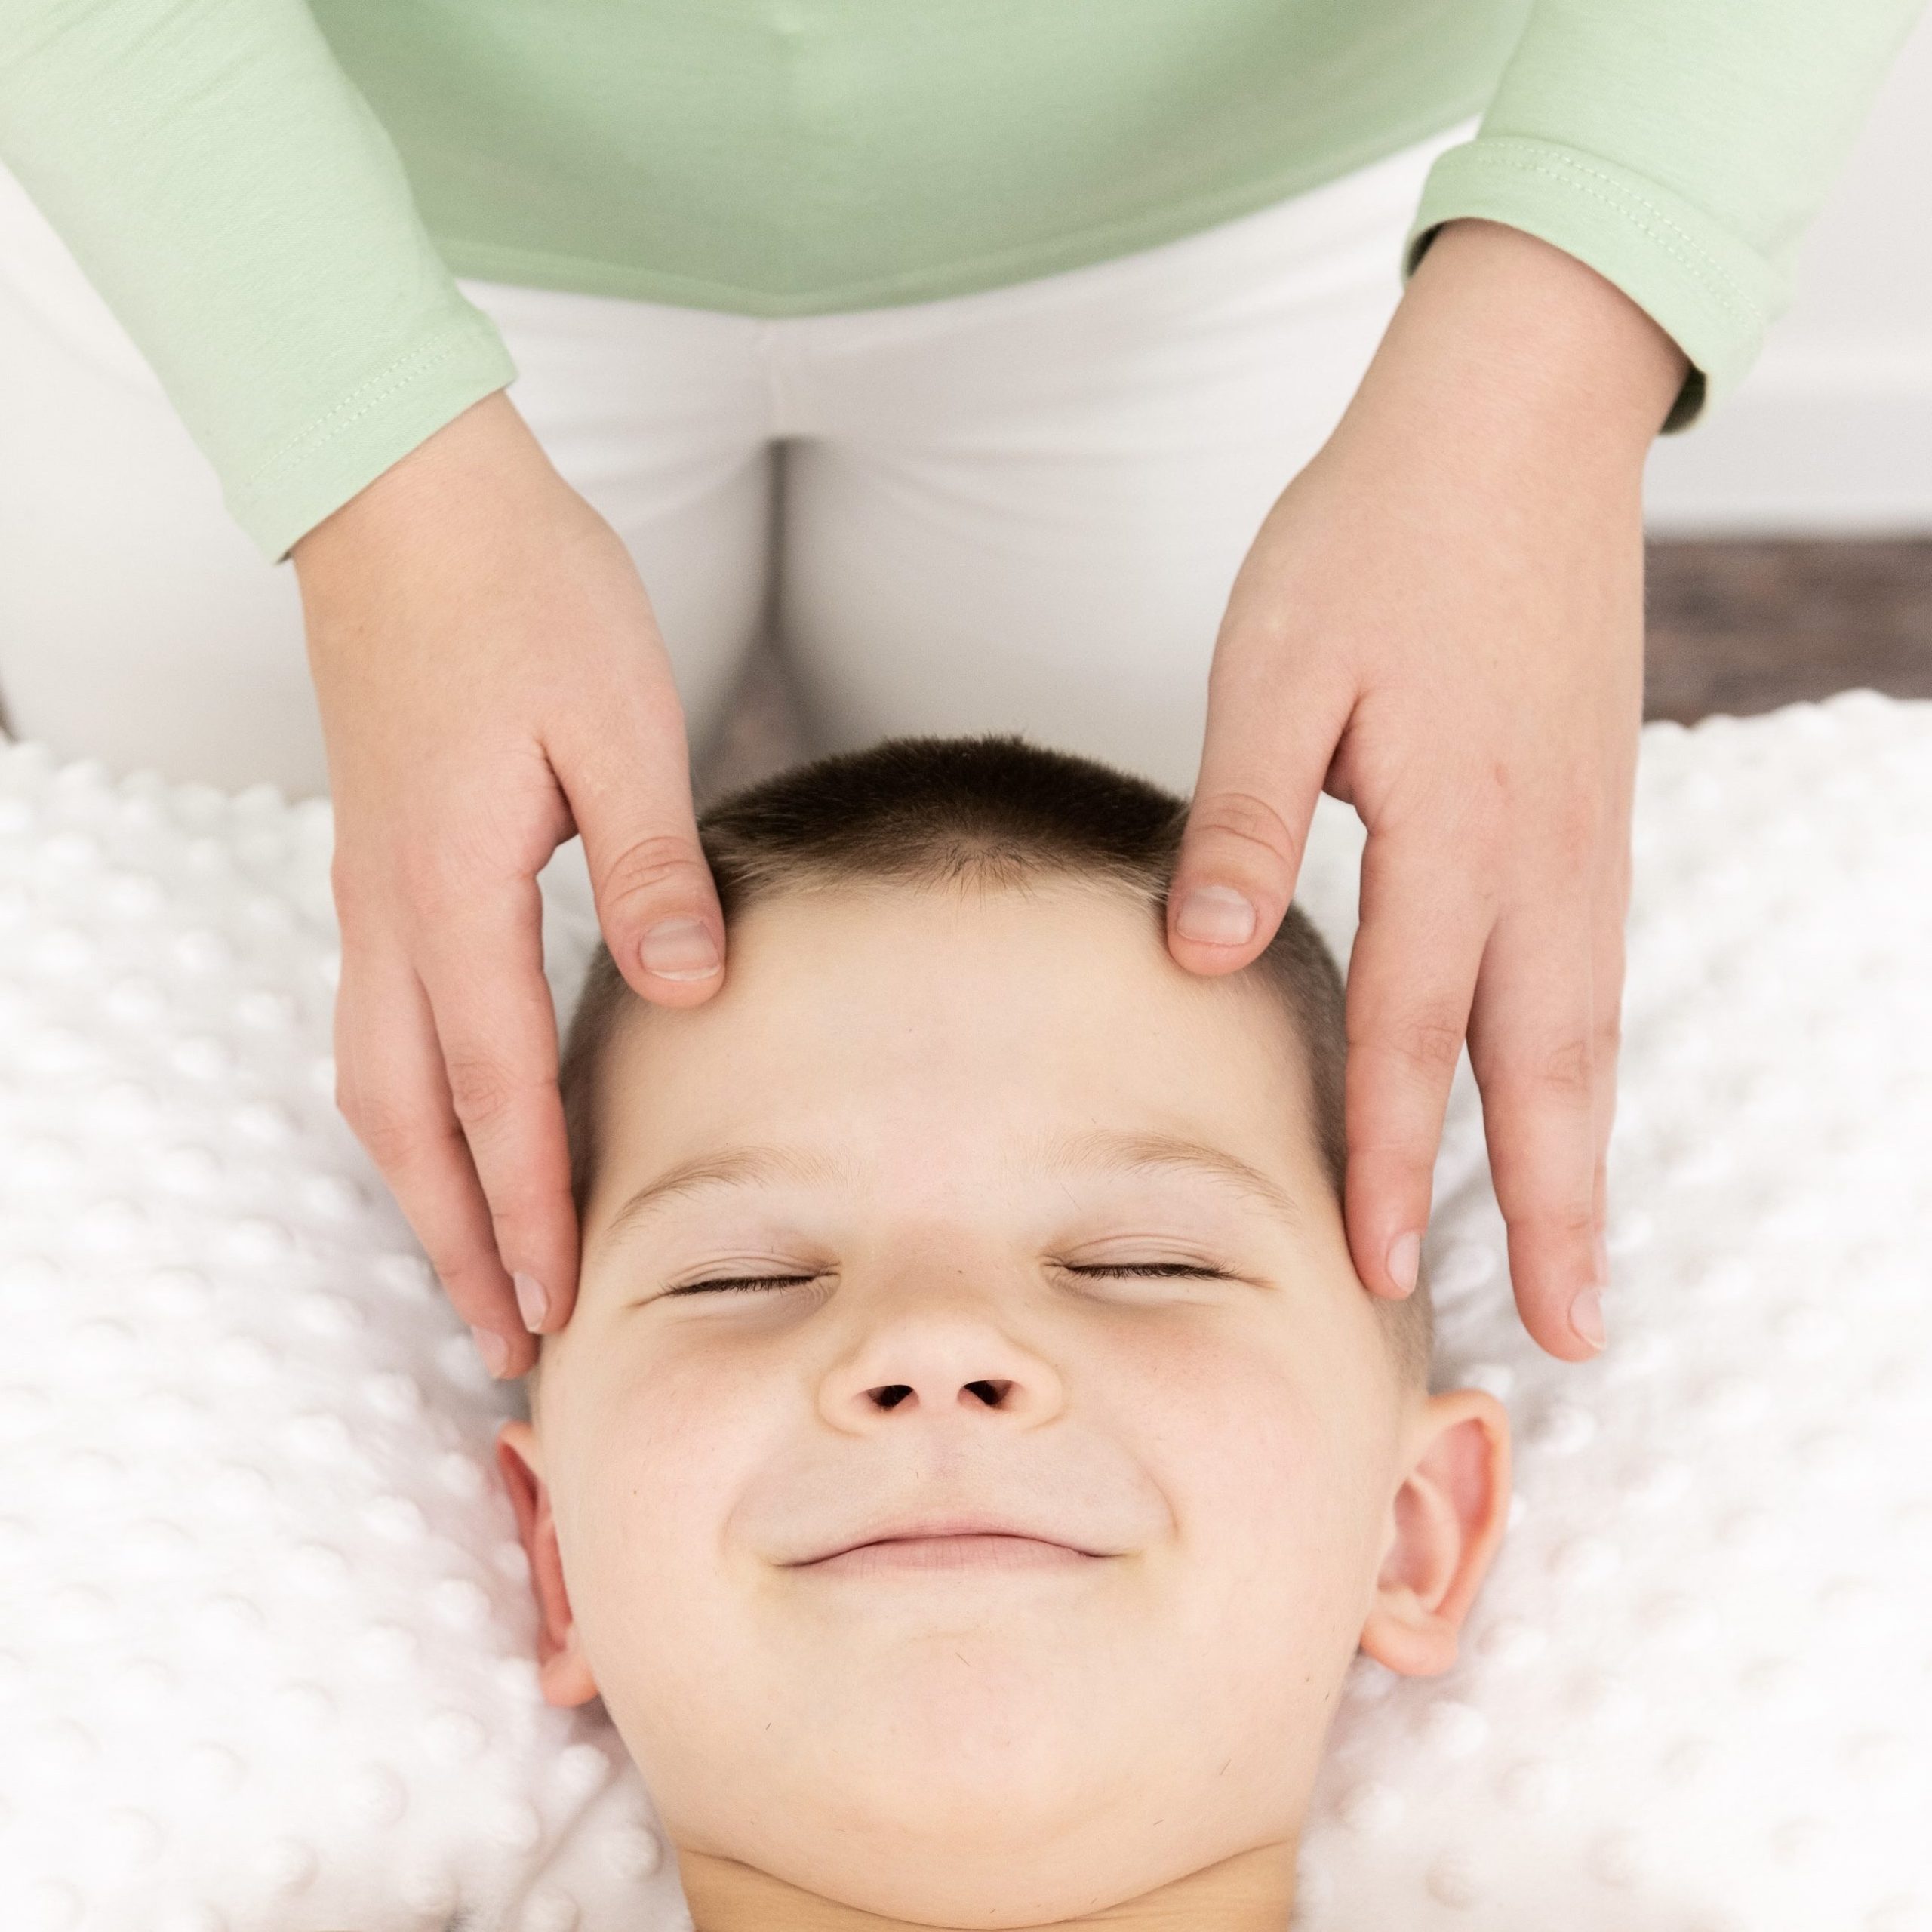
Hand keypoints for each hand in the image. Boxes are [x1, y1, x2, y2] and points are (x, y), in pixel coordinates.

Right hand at [293, 391, 726, 1379]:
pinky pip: (381, 1024)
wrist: (409, 496)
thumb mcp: (621, 724)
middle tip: (506, 1341)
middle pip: (409, 1121)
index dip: (530, 1211)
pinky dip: (413, 1108)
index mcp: (456, 890)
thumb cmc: (525, 594)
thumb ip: (654, 870)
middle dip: (457, 1239)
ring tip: (473, 1263)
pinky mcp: (378, 862)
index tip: (560, 1308)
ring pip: (378, 1082)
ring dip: (424, 1186)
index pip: (496, 1093)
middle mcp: (391, 912)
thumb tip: (690, 991)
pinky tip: (455, 1124)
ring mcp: (370, 890)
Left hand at [1167, 220, 1687, 1361]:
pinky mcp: (1591, 808)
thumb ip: (1242, 821)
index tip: (1379, 1279)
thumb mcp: (1276, 666)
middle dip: (1551, 1212)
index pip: (1410, 1035)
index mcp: (1451, 830)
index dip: (1387, 1164)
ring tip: (1581, 1257)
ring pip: (1586, 1033)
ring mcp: (1583, 835)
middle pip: (1545, 1071)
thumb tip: (1198, 958)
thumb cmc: (1380, 534)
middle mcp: (1540, 856)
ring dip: (1582, 1154)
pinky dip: (1582, 1065)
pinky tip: (1561, 1099)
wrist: (1519, 419)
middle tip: (1570, 1335)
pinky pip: (1591, 972)